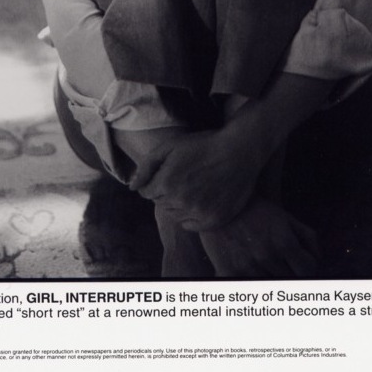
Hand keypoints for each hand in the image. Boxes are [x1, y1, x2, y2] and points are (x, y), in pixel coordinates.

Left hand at [130, 127, 263, 230]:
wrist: (239, 151)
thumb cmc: (203, 145)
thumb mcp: (170, 146)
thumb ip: (146, 166)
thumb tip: (131, 187)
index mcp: (166, 183)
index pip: (147, 193)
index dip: (156, 181)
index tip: (169, 172)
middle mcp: (180, 201)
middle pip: (160, 204)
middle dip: (166, 192)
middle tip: (183, 178)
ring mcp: (198, 213)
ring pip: (175, 215)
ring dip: (178, 204)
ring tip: (192, 187)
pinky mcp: (213, 221)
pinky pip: (191, 226)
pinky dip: (191, 216)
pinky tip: (200, 200)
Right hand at [199, 197, 319, 278]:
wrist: (219, 201)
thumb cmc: (255, 208)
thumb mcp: (285, 216)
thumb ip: (307, 236)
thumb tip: (319, 259)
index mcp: (284, 242)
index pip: (308, 269)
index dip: (308, 268)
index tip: (301, 266)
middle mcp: (268, 256)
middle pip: (290, 279)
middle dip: (290, 273)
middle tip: (283, 267)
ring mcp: (248, 266)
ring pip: (270, 286)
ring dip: (271, 279)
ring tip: (266, 270)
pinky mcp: (229, 271)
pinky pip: (246, 289)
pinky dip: (250, 287)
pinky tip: (250, 280)